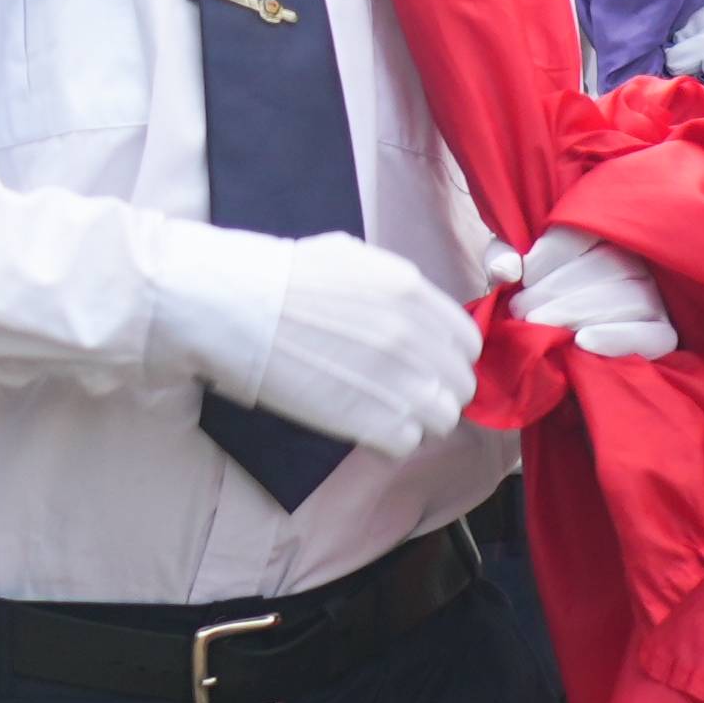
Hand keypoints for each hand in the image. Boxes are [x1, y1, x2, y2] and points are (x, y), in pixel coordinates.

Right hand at [235, 237, 482, 458]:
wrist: (236, 307)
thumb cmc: (282, 277)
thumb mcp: (351, 259)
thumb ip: (395, 288)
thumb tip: (414, 313)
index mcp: (413, 293)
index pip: (467, 342)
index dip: (448, 357)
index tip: (425, 365)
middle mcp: (417, 337)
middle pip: (460, 384)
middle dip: (435, 390)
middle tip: (399, 391)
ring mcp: (399, 381)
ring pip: (443, 418)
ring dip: (417, 419)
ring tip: (382, 412)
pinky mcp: (373, 420)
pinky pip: (408, 443)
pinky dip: (390, 440)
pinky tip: (363, 425)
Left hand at [514, 224, 677, 359]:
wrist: (553, 333)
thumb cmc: (532, 287)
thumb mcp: (513, 264)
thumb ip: (502, 256)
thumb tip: (505, 270)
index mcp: (603, 232)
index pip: (586, 232)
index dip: (551, 254)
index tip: (522, 277)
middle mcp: (636, 260)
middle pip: (607, 265)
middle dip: (555, 291)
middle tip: (521, 312)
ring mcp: (654, 296)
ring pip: (626, 298)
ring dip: (577, 313)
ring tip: (540, 326)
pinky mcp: (662, 333)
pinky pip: (652, 335)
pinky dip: (617, 338)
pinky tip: (582, 343)